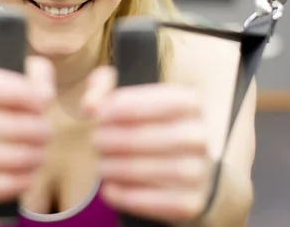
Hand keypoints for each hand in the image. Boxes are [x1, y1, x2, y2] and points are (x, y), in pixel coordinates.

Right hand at [0, 56, 54, 207]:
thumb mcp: (13, 86)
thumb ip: (35, 78)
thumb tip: (45, 93)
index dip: (19, 92)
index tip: (42, 102)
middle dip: (29, 128)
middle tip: (46, 132)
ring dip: (25, 157)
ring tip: (38, 154)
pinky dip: (12, 183)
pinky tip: (27, 176)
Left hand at [82, 67, 213, 223]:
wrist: (191, 164)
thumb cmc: (152, 122)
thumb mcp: (131, 95)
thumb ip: (104, 86)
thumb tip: (90, 106)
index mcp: (190, 101)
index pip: (148, 101)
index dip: (115, 108)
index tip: (97, 115)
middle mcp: (199, 134)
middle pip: (143, 136)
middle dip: (110, 139)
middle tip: (95, 141)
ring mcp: (199, 170)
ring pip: (148, 170)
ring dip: (114, 167)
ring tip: (101, 164)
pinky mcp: (191, 201)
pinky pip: (154, 202)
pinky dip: (126, 196)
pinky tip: (109, 188)